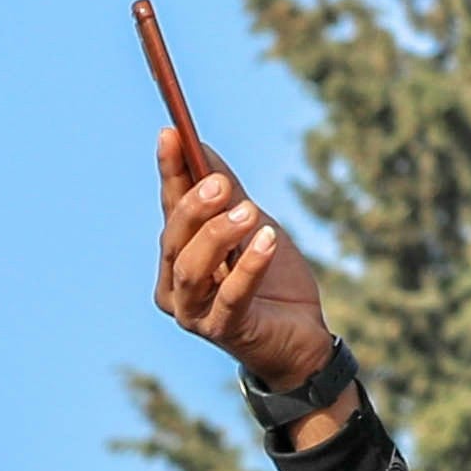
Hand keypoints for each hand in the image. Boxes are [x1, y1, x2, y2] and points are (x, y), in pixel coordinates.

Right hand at [155, 143, 337, 394]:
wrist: (301, 337)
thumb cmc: (272, 279)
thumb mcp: (253, 226)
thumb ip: (228, 193)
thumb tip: (201, 147)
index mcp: (178, 256)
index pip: (169, 207)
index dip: (170, 171)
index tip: (171, 133)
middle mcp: (176, 285)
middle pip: (174, 240)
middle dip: (194, 207)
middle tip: (219, 182)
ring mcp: (195, 313)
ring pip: (193, 269)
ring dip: (217, 236)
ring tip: (248, 213)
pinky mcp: (224, 331)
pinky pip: (232, 296)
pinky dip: (249, 266)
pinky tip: (267, 240)